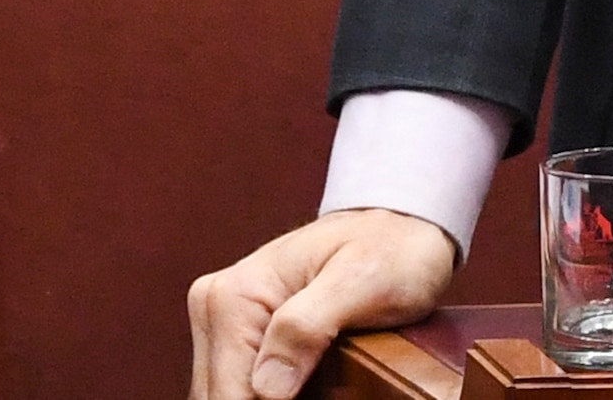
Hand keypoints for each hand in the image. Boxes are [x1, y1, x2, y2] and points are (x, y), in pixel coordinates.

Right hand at [193, 206, 460, 399]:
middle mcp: (215, 309)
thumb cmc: (389, 250)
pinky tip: (301, 390)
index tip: (311, 397)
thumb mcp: (361, 281)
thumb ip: (307, 326)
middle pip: (220, 398)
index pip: (229, 394)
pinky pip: (239, 386)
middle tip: (324, 391)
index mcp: (233, 297)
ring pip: (225, 394)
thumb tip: (267, 388)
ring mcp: (223, 323)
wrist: (397, 230)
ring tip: (317, 386)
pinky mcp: (238, 336)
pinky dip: (267, 397)